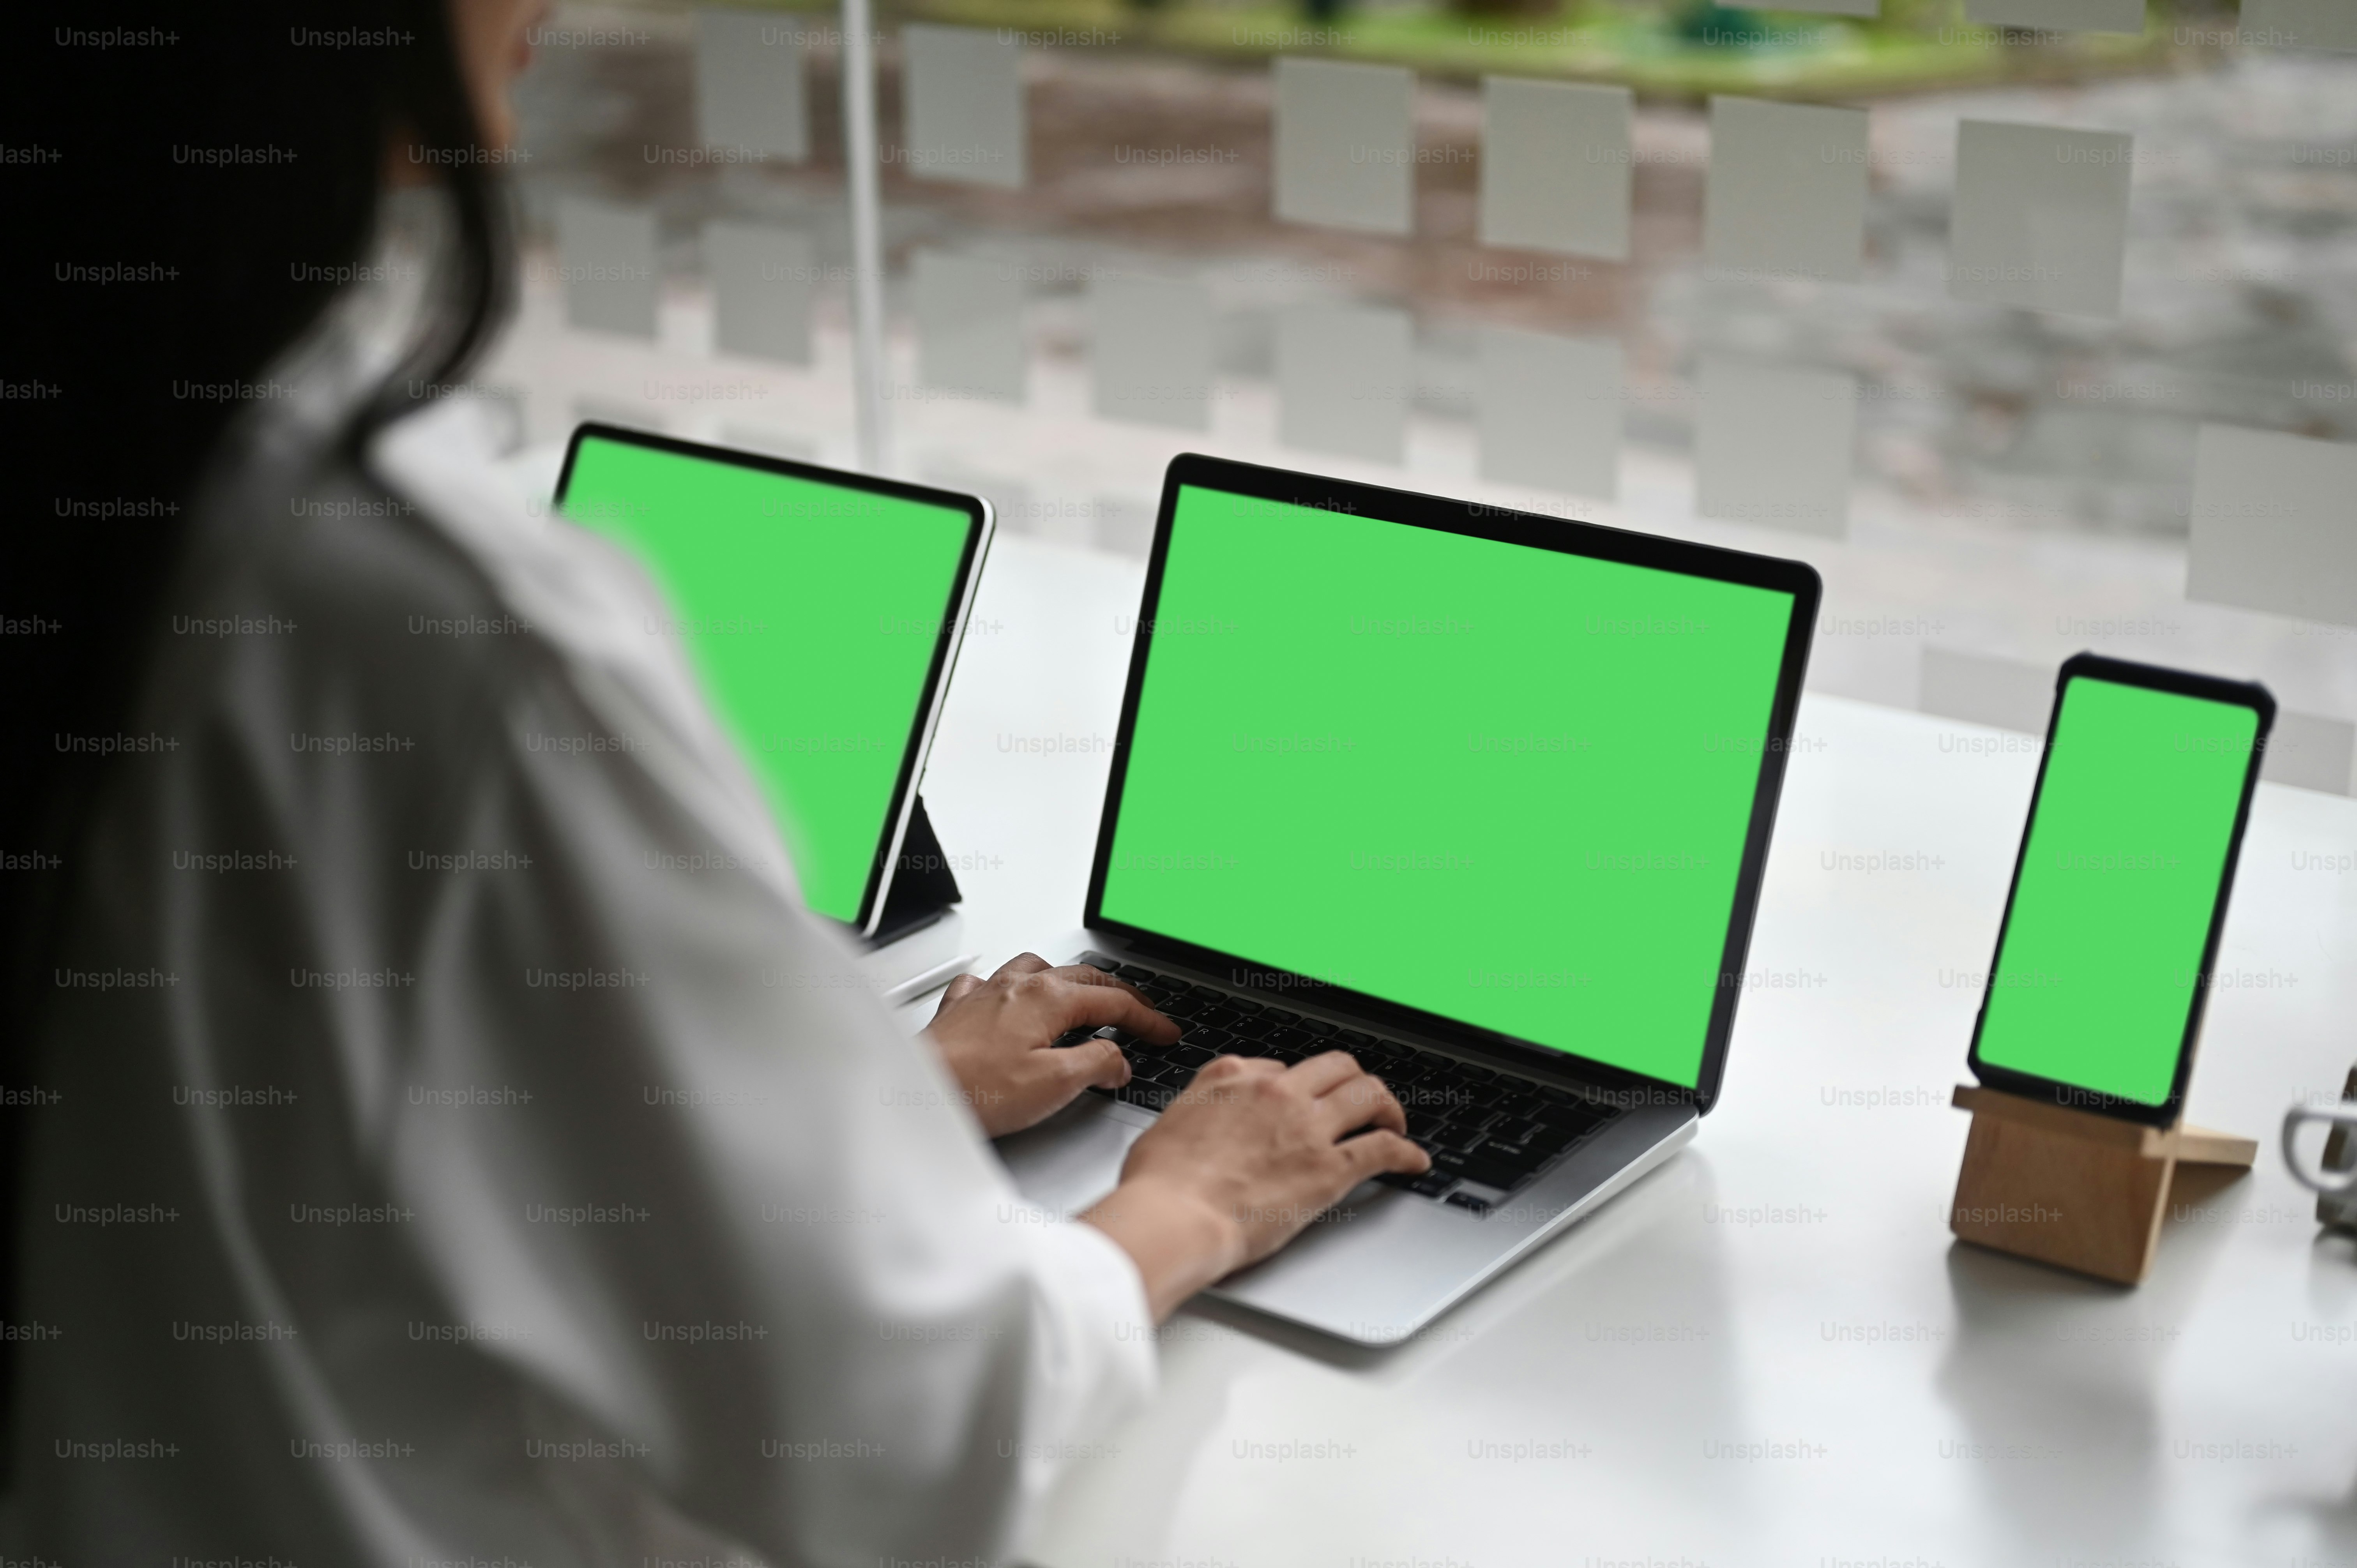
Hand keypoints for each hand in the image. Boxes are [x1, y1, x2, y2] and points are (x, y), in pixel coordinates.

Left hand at [923, 953, 1176, 1136]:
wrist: (916, 1093)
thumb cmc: (976, 1089)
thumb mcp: (1055, 1084)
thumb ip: (1096, 1064)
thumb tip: (1118, 1059)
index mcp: (1048, 998)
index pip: (1114, 1001)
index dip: (1148, 1018)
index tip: (1166, 1033)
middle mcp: (1018, 985)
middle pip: (1082, 977)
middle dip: (1118, 994)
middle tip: (1140, 1014)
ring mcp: (987, 992)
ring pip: (1038, 969)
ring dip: (1067, 980)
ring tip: (1080, 998)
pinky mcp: (961, 1010)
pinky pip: (990, 982)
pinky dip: (1010, 988)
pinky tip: (1008, 1002)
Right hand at [1081, 1051, 1428, 1319]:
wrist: (1173, 1216)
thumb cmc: (1160, 1184)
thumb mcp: (1169, 1122)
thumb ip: (1199, 1108)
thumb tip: (1206, 1115)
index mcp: (1233, 1076)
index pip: (1281, 1065)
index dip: (1297, 1085)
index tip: (1304, 1103)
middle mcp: (1276, 1091)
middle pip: (1336, 1066)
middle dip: (1353, 1081)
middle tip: (1360, 1101)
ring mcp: (1307, 1127)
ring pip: (1368, 1094)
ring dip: (1387, 1107)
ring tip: (1393, 1123)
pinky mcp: (1329, 1168)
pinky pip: (1383, 1149)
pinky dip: (1406, 1152)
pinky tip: (1413, 1160)